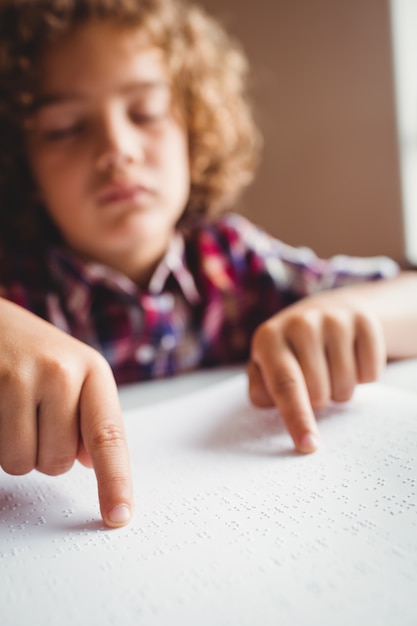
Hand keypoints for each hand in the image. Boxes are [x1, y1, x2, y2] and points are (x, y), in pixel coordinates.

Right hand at [0, 298, 132, 526]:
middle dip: (46, 452)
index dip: (115, 481)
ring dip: (16, 450)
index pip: (108, 436)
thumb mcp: (77, 374)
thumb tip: (94, 463)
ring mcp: (18, 378)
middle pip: (58, 462)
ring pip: (20, 463)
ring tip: (14, 411)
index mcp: (93, 371)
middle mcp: (60, 371)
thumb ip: (91, 418)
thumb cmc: (38, 354)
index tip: (119, 516)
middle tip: (37, 416)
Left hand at [248, 293, 385, 452]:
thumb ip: (263, 391)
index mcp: (269, 339)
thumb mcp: (266, 366)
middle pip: (319, 393)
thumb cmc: (291, 352)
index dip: (298, 418)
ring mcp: (333, 319)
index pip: (286, 385)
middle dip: (318, 400)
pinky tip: (349, 358)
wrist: (326, 310)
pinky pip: (370, 373)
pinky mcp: (363, 320)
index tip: (308, 445)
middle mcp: (300, 324)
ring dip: (339, 390)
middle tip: (313, 380)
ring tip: (330, 368)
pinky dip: (362, 377)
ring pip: (346, 386)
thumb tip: (272, 405)